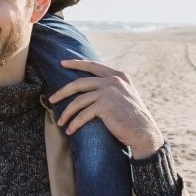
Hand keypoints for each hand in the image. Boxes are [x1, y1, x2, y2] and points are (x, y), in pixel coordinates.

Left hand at [49, 60, 165, 155]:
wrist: (143, 132)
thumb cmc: (132, 118)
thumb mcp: (124, 96)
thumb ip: (110, 87)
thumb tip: (90, 87)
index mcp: (118, 75)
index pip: (93, 65)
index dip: (76, 63)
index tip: (62, 63)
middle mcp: (113, 80)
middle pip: (80, 82)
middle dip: (63, 92)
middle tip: (52, 99)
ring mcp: (109, 91)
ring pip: (78, 100)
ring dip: (67, 113)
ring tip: (60, 122)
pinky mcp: (104, 105)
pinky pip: (83, 114)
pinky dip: (74, 123)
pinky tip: (70, 130)